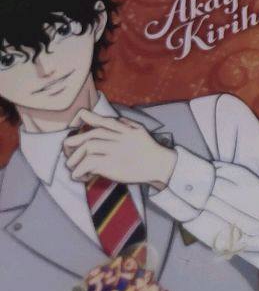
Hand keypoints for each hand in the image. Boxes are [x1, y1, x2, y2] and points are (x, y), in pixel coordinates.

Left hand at [63, 109, 177, 189]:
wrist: (160, 165)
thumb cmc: (150, 150)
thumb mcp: (141, 132)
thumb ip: (128, 124)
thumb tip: (118, 119)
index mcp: (125, 130)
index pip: (105, 121)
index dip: (91, 117)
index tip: (80, 114)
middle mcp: (118, 138)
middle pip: (92, 135)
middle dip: (75, 140)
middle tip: (67, 147)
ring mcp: (114, 150)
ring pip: (87, 148)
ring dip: (75, 159)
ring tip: (73, 167)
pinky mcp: (111, 164)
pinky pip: (89, 164)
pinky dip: (80, 170)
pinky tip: (82, 176)